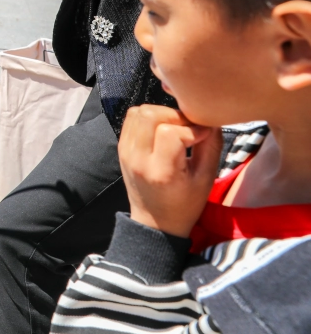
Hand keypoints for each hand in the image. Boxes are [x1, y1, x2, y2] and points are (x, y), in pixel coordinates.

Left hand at [119, 105, 222, 237]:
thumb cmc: (185, 204)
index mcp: (161, 171)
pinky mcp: (121, 147)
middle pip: (150, 115)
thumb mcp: (206, 180)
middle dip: (175, 115)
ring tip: (176, 128)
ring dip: (161, 113)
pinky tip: (162, 130)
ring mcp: (125, 151)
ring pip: (139, 112)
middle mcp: (137, 158)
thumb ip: (211, 147)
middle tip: (189, 127)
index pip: (170, 133)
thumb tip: (212, 121)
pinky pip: (132, 119)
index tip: (203, 135)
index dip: (191, 128)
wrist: (154, 222)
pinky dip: (149, 118)